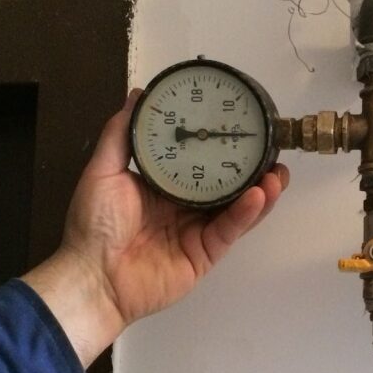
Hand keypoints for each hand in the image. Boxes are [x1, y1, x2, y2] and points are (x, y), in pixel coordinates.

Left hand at [23, 90, 288, 366]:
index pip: (200, 160)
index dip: (221, 145)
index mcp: (163, 185)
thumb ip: (122, 134)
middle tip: (272, 149)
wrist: (93, 277)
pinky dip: (246, 213)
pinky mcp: (207, 253)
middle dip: (253, 168)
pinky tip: (259, 195)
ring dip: (261, 190)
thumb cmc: (94, 224)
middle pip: (227, 183)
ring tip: (279, 173)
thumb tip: (138, 94)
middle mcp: (185, 205)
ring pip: (237, 207)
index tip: (242, 123)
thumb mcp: (104, 171)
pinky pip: (230, 230)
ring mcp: (198, 230)